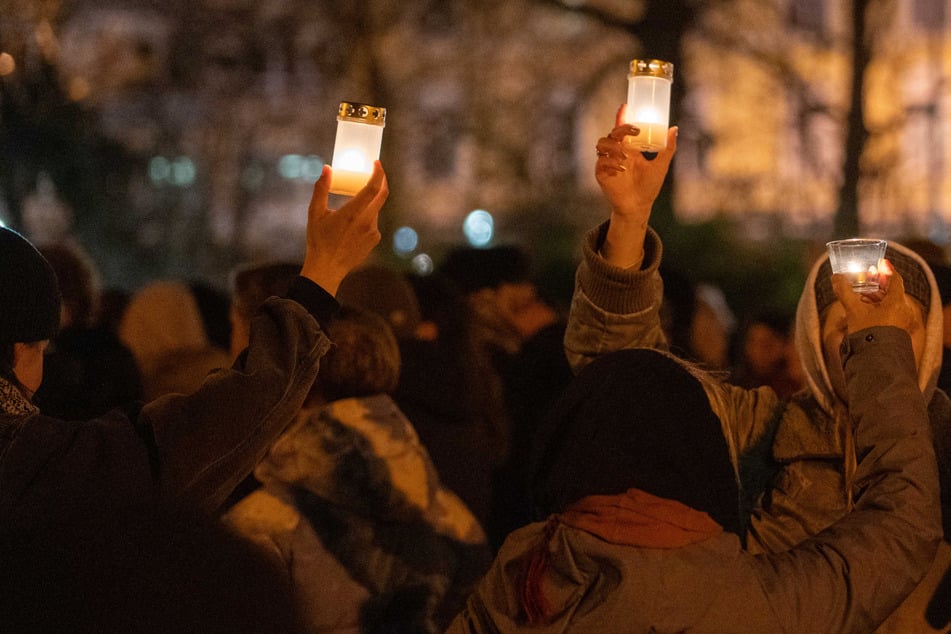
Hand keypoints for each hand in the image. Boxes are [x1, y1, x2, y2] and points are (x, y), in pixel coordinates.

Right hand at [299, 162, 387, 294]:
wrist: (327, 268)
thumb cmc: (318, 240)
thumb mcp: (315, 213)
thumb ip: (320, 189)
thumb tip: (326, 168)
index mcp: (352, 213)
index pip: (372, 188)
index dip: (378, 173)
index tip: (377, 163)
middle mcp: (366, 222)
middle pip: (382, 196)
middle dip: (381, 181)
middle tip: (376, 172)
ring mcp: (373, 232)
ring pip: (375, 210)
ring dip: (369, 202)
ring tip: (352, 205)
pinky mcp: (374, 240)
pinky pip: (373, 223)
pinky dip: (366, 216)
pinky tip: (352, 224)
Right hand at [596, 104, 677, 268]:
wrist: (638, 206)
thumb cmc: (649, 186)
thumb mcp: (661, 165)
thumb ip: (668, 148)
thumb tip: (674, 128)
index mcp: (629, 148)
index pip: (622, 128)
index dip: (621, 116)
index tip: (626, 106)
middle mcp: (617, 152)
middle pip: (611, 133)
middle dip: (620, 129)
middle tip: (634, 132)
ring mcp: (608, 162)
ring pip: (601, 144)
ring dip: (613, 147)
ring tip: (626, 156)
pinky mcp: (602, 173)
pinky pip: (601, 162)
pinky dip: (611, 163)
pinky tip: (621, 169)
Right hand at [831, 260, 920, 335]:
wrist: (876, 359)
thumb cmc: (869, 333)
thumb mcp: (854, 310)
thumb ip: (845, 292)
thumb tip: (835, 277)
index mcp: (897, 302)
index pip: (895, 279)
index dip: (886, 270)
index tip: (879, 263)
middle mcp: (903, 310)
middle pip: (892, 290)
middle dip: (878, 284)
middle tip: (867, 279)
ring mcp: (902, 321)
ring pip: (891, 302)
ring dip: (877, 296)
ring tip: (862, 295)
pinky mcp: (898, 330)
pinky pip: (891, 312)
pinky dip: (880, 307)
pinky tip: (867, 309)